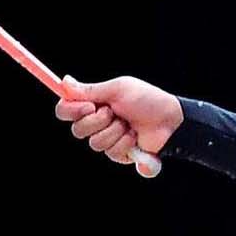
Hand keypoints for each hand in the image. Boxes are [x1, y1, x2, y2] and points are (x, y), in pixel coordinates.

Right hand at [55, 75, 184, 175]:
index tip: (87, 106)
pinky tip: (135, 137)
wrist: (171, 120)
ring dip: (114, 132)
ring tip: (129, 124)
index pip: (65, 111)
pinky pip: (111, 153)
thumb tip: (64, 82)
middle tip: (114, 112)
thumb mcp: (118, 90)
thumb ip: (90, 90)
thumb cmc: (147, 100)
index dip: (70, 111)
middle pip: (77, 130)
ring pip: (95, 144)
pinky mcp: (120, 154)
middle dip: (97, 121)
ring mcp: (108, 140)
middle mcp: (97, 123)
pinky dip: (125, 144)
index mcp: (93, 105)